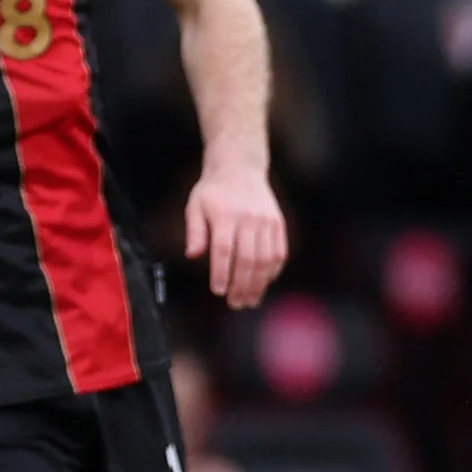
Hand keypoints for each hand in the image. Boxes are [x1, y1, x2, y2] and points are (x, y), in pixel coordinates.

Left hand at [186, 156, 286, 309]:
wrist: (240, 168)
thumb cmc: (213, 191)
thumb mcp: (195, 205)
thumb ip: (194, 231)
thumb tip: (192, 255)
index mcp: (225, 215)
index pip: (224, 250)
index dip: (221, 272)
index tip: (218, 291)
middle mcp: (249, 219)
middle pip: (247, 259)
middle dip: (242, 285)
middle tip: (235, 303)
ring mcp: (266, 221)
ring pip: (266, 259)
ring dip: (259, 283)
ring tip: (250, 300)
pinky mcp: (278, 224)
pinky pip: (279, 252)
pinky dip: (273, 271)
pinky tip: (264, 283)